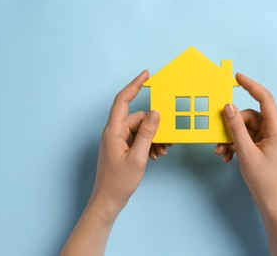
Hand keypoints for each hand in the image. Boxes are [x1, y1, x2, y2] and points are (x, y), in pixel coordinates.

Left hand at [90, 69, 169, 211]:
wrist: (108, 200)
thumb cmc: (119, 182)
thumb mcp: (138, 157)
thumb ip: (148, 133)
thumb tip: (156, 113)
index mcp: (113, 131)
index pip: (123, 100)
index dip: (134, 85)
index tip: (146, 75)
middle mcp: (114, 132)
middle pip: (138, 118)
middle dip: (154, 127)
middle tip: (168, 139)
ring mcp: (117, 140)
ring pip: (140, 129)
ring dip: (153, 138)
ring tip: (162, 151)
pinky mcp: (121, 147)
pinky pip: (138, 138)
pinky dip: (148, 144)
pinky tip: (155, 155)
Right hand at [216, 73, 276, 255]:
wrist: (272, 202)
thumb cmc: (264, 180)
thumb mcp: (246, 152)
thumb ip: (236, 128)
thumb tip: (227, 107)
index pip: (265, 98)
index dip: (251, 85)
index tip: (236, 77)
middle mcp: (274, 131)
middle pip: (249, 116)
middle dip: (232, 126)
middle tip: (218, 138)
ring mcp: (268, 139)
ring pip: (245, 128)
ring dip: (230, 138)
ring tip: (221, 152)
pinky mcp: (262, 147)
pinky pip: (246, 139)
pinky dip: (235, 145)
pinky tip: (227, 156)